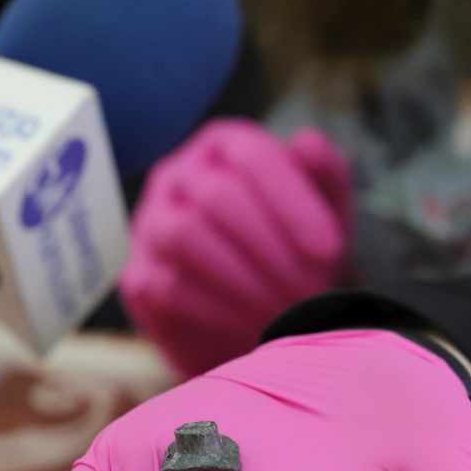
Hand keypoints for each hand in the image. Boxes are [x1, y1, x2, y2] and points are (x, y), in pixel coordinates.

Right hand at [120, 119, 352, 377]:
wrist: (254, 315)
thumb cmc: (294, 249)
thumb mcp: (325, 211)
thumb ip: (326, 173)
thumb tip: (307, 142)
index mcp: (225, 146)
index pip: (254, 156)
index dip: (294, 203)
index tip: (331, 252)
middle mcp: (180, 174)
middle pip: (218, 196)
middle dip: (272, 249)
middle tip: (310, 291)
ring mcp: (151, 223)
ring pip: (184, 236)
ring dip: (242, 279)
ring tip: (283, 311)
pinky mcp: (139, 276)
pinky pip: (166, 285)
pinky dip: (216, 310)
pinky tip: (250, 328)